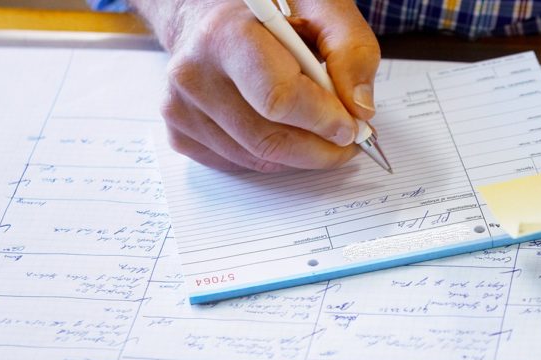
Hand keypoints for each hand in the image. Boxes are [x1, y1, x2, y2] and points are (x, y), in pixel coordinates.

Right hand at [133, 0, 379, 171]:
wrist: (212, 11)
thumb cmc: (272, 12)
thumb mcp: (323, 10)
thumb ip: (351, 52)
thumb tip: (359, 109)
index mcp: (225, 35)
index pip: (278, 99)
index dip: (323, 121)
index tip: (352, 127)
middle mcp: (193, 73)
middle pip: (269, 139)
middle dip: (321, 148)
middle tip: (349, 141)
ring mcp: (180, 108)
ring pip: (258, 158)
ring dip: (301, 155)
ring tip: (320, 130)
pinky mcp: (181, 133)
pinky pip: (241, 164)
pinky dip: (275, 156)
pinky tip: (283, 128)